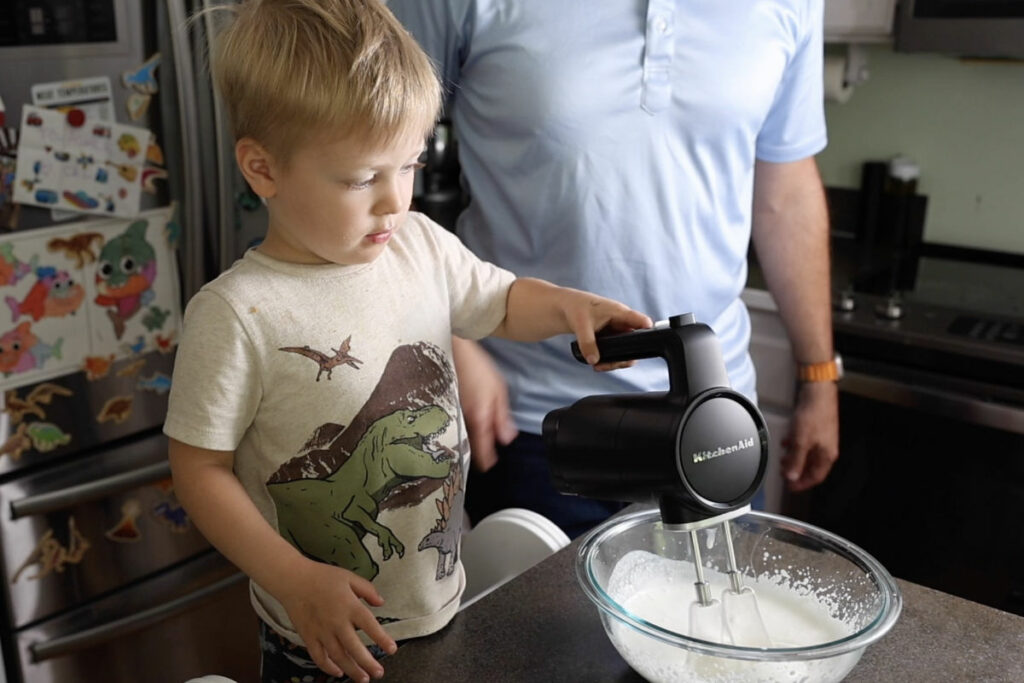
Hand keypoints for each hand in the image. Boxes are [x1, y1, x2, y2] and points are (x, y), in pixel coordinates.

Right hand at [278, 559, 396, 681]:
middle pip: (355, 647)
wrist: (293, 580)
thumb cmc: (322, 576)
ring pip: (338, 656)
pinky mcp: (308, 637)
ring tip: (363, 678)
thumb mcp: (349, 577)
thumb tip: (381, 602)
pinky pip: (319, 657)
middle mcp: (337, 622)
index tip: (392, 649)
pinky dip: (328, 668)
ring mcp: (322, 632)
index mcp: (349, 606)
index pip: (370, 626)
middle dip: (368, 663)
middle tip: (379, 673)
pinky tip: (338, 672)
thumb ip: (368, 590)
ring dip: (352, 670)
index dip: (382, 639)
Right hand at [452, 337, 517, 471]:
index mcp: (478, 418)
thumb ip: (502, 417)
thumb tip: (507, 440)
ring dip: (461, 444)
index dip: (487, 461)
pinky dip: (451, 432)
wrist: (451, 347)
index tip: (490, 464)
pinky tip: (454, 430)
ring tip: (467, 446)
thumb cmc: (477, 366)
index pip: (482, 450)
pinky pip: (445, 428)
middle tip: (478, 458)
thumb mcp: (498, 390)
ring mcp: (446, 415)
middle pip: (466, 448)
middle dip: (472, 455)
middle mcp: (459, 420)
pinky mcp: (438, 409)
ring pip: (454, 438)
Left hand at [559, 291, 651, 369]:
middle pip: (635, 342)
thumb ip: (587, 343)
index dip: (648, 331)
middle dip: (626, 356)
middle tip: (612, 364)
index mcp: (619, 312)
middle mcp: (621, 322)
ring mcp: (615, 330)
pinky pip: (615, 351)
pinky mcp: (609, 337)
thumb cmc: (575, 307)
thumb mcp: (581, 325)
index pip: (641, 321)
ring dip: (616, 361)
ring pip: (625, 349)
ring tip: (600, 366)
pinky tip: (597, 364)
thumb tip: (593, 360)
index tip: (648, 344)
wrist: (564, 307)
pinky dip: (608, 360)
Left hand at [780, 381, 838, 491]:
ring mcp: (823, 438)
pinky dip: (795, 445)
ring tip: (782, 459)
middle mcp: (827, 448)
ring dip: (795, 458)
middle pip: (811, 467)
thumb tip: (791, 476)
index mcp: (827, 455)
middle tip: (784, 473)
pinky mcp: (817, 429)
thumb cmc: (813, 415)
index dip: (802, 484)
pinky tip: (786, 442)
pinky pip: (806, 443)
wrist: (817, 393)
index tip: (790, 487)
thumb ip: (795, 460)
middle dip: (796, 471)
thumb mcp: (800, 442)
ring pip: (808, 455)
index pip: (815, 477)